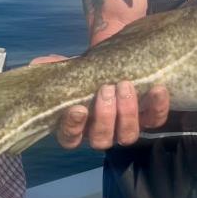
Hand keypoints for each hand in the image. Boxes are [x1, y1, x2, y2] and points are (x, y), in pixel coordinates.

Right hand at [29, 55, 169, 149]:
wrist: (123, 58)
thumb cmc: (94, 69)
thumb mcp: (77, 68)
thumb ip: (60, 68)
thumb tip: (39, 63)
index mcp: (79, 125)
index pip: (70, 138)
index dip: (73, 127)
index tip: (78, 108)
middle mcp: (102, 132)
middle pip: (102, 139)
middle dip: (105, 116)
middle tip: (106, 89)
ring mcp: (127, 127)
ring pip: (127, 135)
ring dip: (127, 113)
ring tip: (125, 85)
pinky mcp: (150, 118)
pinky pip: (156, 120)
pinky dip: (158, 106)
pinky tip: (158, 89)